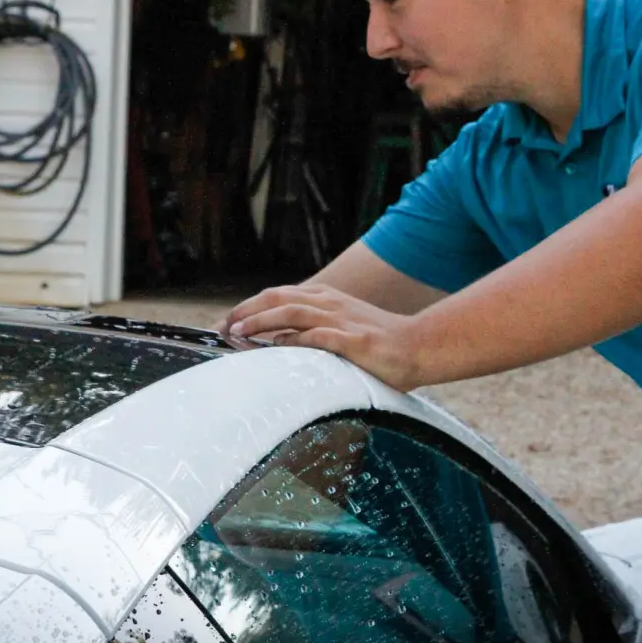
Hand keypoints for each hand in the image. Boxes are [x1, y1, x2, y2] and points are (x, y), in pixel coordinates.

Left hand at [219, 284, 423, 390]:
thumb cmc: (380, 342)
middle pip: (277, 298)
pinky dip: (292, 340)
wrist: (419, 346)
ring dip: (260, 321)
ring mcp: (341, 320)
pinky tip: (274, 347)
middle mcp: (330, 303)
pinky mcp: (352, 340)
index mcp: (326, 298)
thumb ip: (314, 329)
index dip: (249, 306)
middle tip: (222, 327)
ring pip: (290, 312)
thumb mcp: (343, 327)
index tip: (227, 322)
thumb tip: (276, 340)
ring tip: (237, 334)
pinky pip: (316, 336)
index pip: (278, 295)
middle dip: (245, 311)